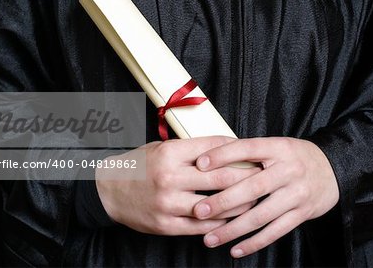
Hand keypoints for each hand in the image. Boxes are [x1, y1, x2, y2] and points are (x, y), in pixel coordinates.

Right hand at [96, 137, 261, 235]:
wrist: (108, 191)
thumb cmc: (139, 166)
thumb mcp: (161, 148)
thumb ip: (190, 149)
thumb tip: (226, 148)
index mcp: (170, 153)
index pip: (215, 148)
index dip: (240, 150)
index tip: (254, 152)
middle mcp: (170, 177)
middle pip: (223, 177)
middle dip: (249, 176)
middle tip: (264, 176)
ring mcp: (168, 204)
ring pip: (217, 206)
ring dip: (241, 203)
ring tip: (256, 198)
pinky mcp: (166, 225)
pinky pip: (203, 226)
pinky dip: (222, 221)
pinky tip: (233, 217)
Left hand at [193, 137, 338, 257]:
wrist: (333, 169)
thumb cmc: (293, 157)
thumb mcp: (275, 146)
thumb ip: (249, 152)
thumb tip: (211, 158)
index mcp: (279, 148)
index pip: (248, 149)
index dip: (223, 155)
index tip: (199, 164)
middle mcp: (289, 170)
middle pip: (252, 188)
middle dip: (223, 201)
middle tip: (199, 210)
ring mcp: (297, 194)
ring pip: (261, 215)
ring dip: (233, 229)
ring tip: (210, 238)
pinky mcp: (302, 213)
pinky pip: (275, 232)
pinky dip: (254, 243)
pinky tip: (236, 249)